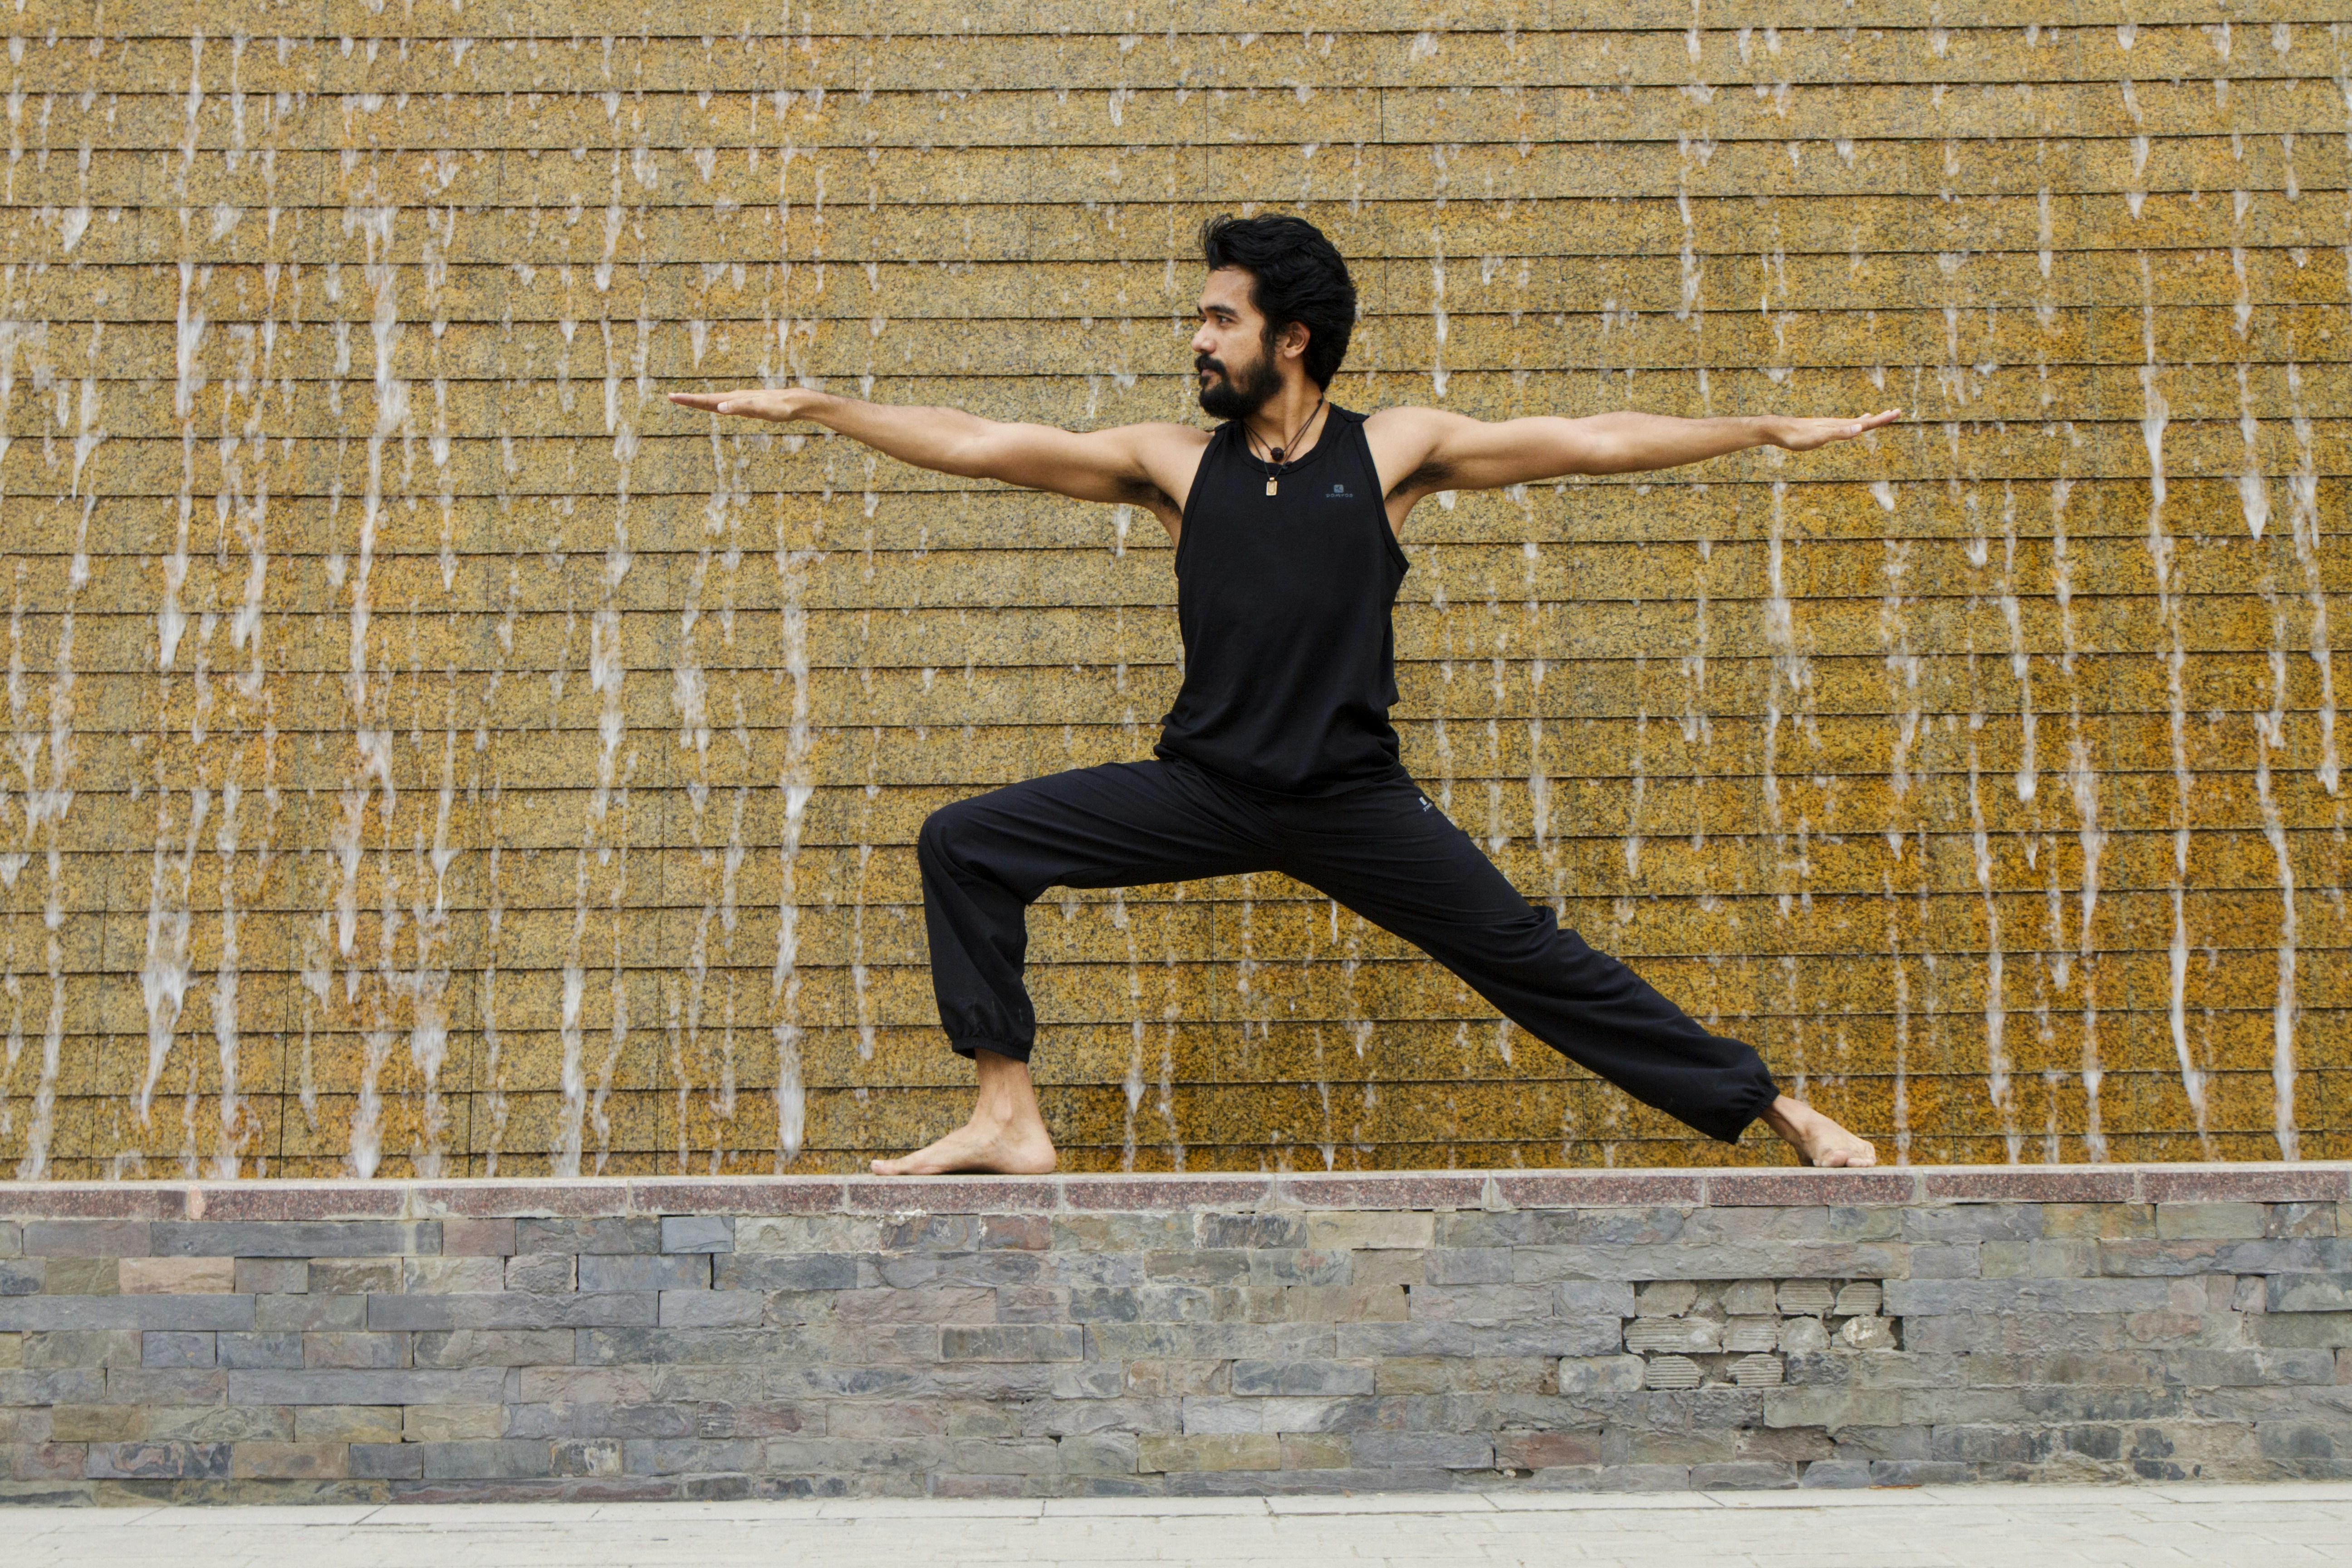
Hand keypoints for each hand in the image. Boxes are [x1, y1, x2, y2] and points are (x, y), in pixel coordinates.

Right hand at [667, 387, 819, 420]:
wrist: (796, 403)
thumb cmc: (780, 407)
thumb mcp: (760, 408)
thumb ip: (740, 407)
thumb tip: (719, 407)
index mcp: (735, 399)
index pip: (707, 400)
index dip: (689, 400)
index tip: (673, 396)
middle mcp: (735, 398)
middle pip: (707, 400)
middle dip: (689, 399)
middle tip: (670, 397)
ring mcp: (741, 402)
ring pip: (715, 402)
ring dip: (700, 402)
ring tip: (685, 401)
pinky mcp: (748, 407)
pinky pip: (726, 406)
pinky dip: (715, 406)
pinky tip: (715, 408)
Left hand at [1768, 407, 1902, 451]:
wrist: (1779, 430)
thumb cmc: (1798, 436)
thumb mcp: (1820, 437)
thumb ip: (1839, 433)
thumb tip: (1860, 429)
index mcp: (1839, 425)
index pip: (1865, 423)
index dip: (1882, 419)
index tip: (1897, 412)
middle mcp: (1836, 423)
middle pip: (1862, 421)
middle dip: (1879, 418)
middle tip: (1895, 412)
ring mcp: (1829, 426)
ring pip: (1852, 422)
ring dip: (1866, 421)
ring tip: (1875, 417)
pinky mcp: (1821, 429)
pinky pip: (1842, 426)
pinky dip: (1851, 424)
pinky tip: (1849, 425)